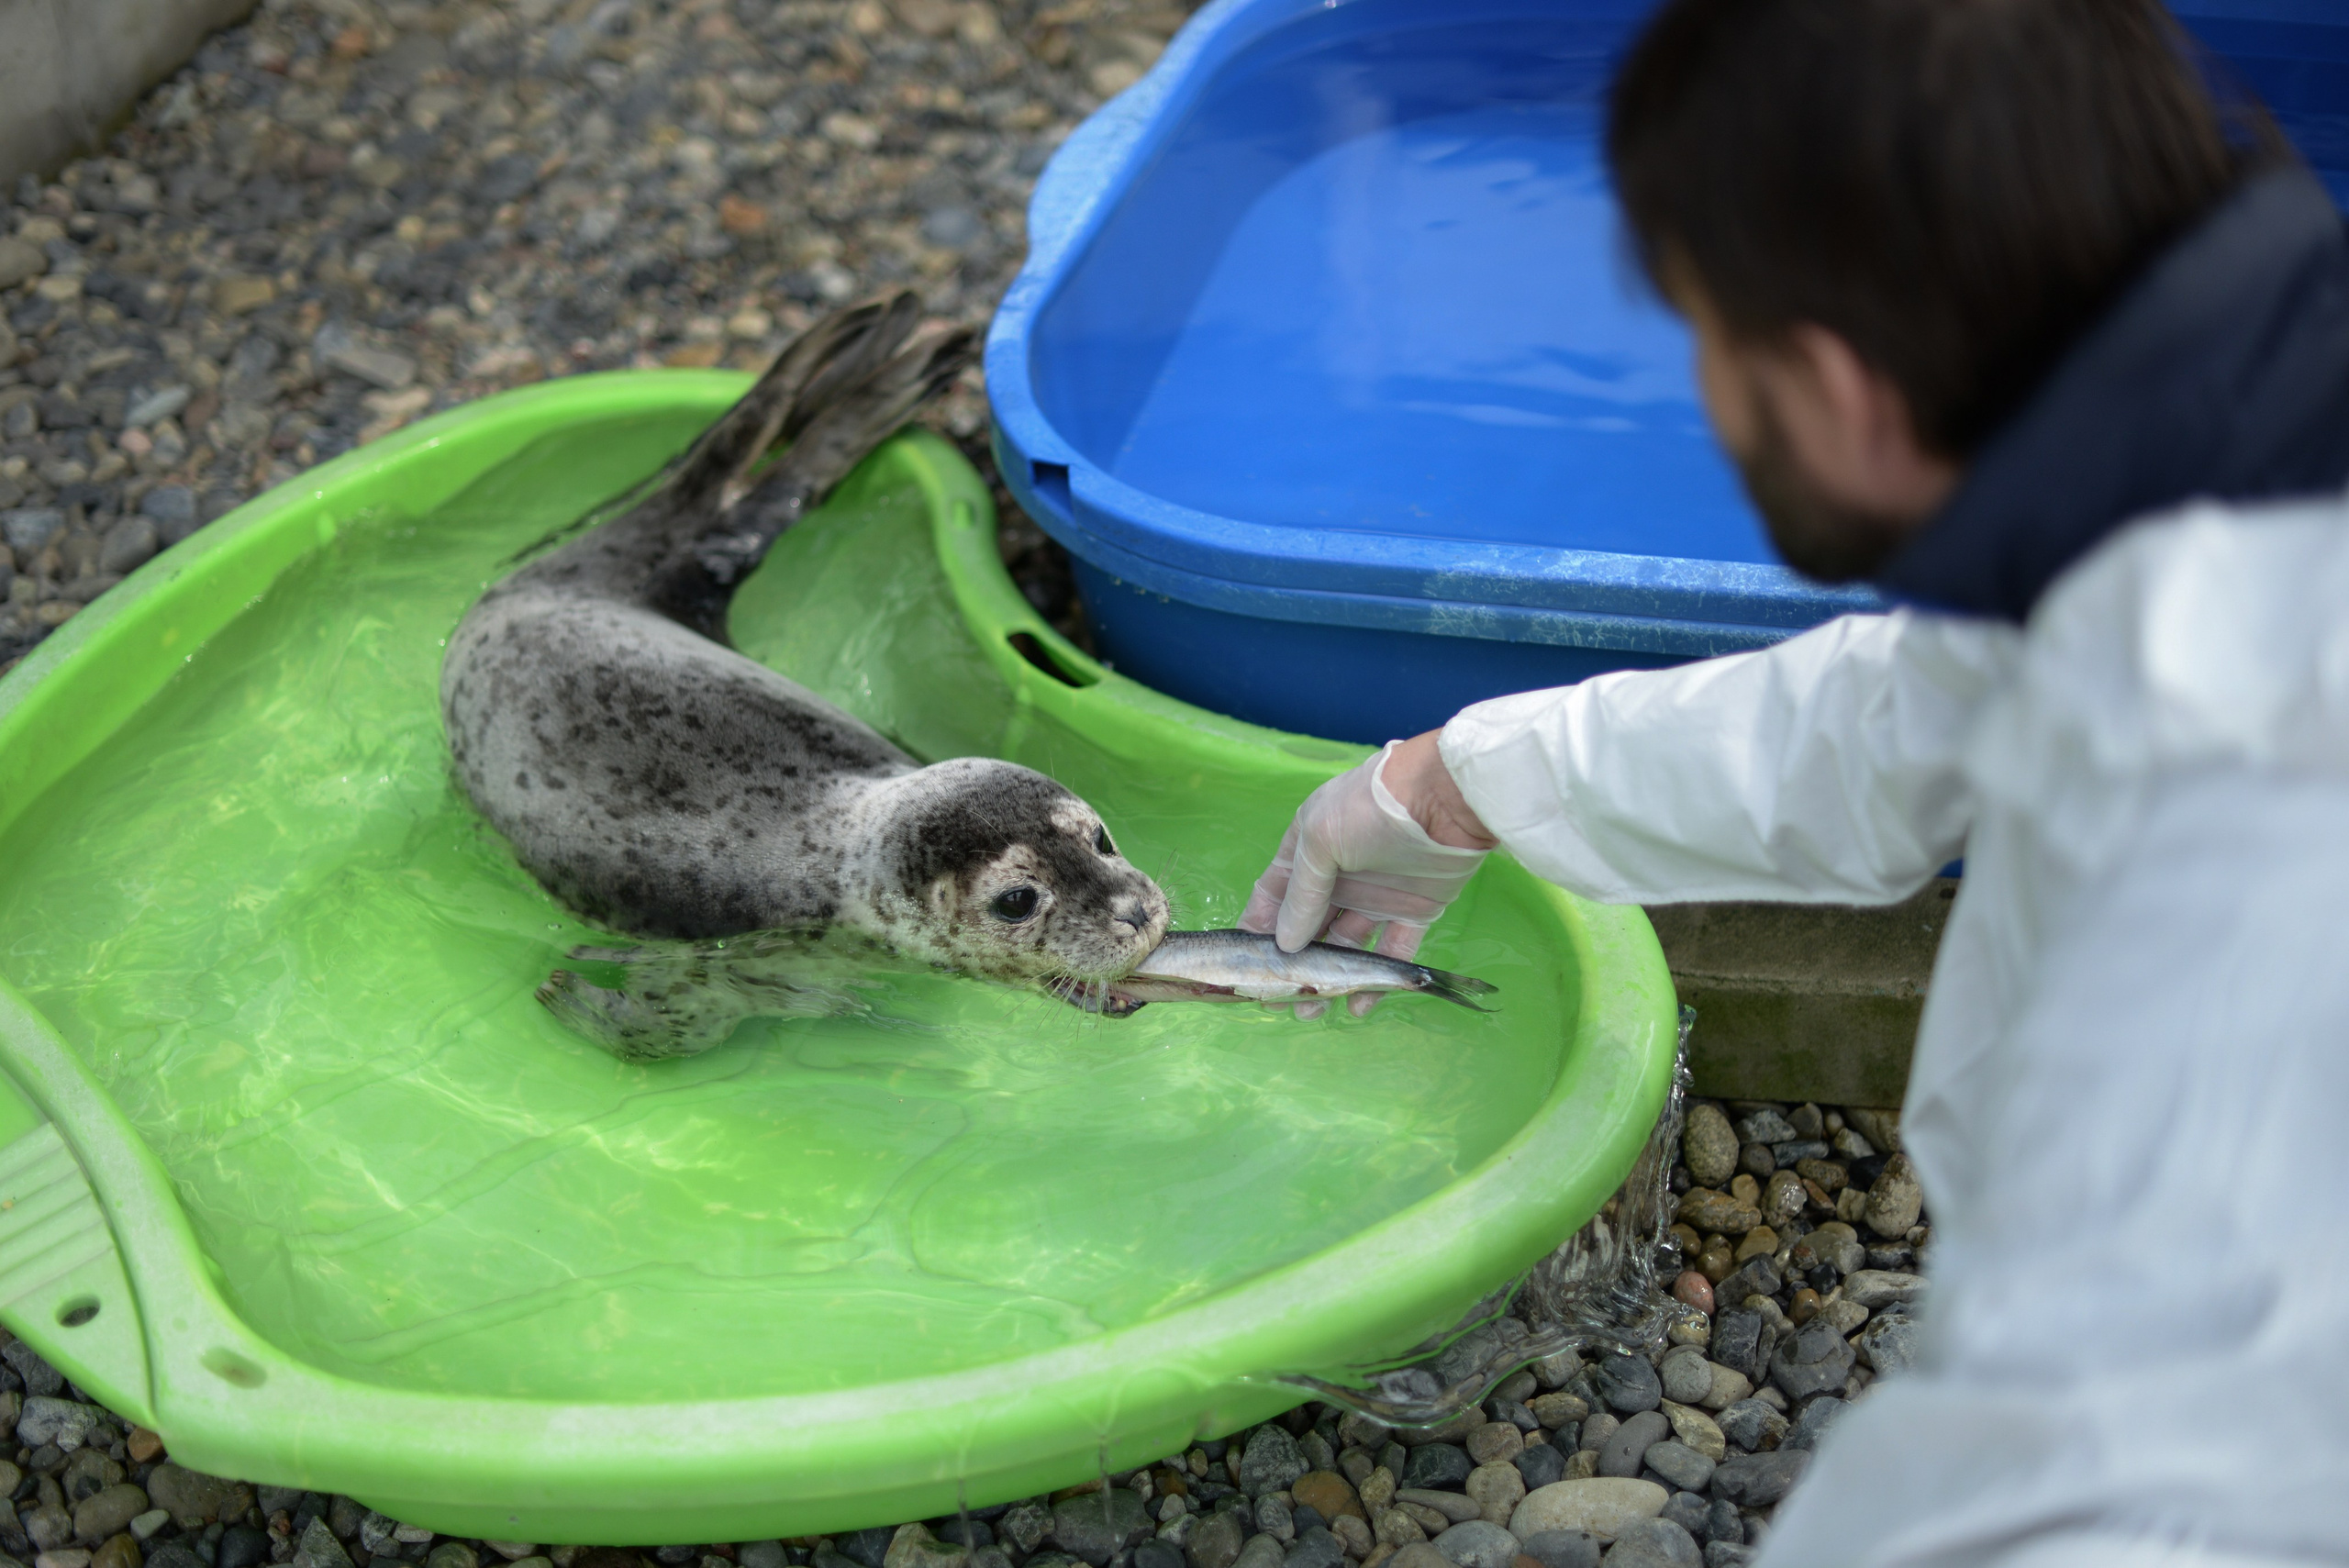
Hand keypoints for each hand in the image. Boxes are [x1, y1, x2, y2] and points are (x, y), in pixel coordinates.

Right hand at [1239, 731, 1495, 1016]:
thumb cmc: (1370, 809)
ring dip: (1332, 978)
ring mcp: (1376, 894)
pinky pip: (1392, 951)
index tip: (1247, 966)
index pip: (1275, 893)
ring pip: (1347, 945)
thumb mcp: (1320, 840)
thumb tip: (1285, 943)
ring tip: (1316, 1009)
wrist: (1446, 798)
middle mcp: (1340, 875)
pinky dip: (1378, 979)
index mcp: (1310, 849)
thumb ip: (1301, 894)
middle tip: (1284, 998)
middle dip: (1295, 964)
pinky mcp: (1414, 910)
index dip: (1259, 928)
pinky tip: (1361, 1005)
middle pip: (1310, 927)